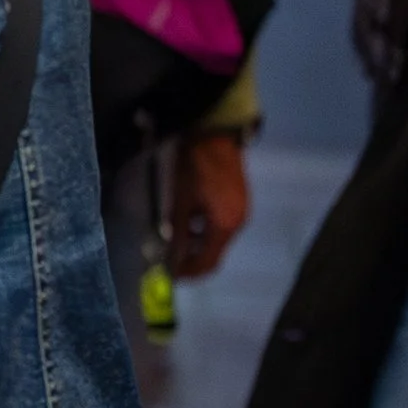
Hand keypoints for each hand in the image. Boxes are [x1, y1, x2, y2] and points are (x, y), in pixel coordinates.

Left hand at [169, 132, 248, 279]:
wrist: (213, 132)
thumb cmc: (192, 166)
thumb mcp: (179, 202)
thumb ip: (175, 235)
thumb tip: (168, 262)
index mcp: (225, 225)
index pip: (208, 263)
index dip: (187, 273)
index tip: (167, 275)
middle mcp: (238, 221)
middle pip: (214, 252)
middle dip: (190, 258)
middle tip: (166, 257)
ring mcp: (240, 209)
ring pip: (216, 238)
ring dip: (195, 242)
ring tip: (172, 236)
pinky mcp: (237, 199)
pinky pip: (220, 223)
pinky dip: (203, 227)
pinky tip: (186, 217)